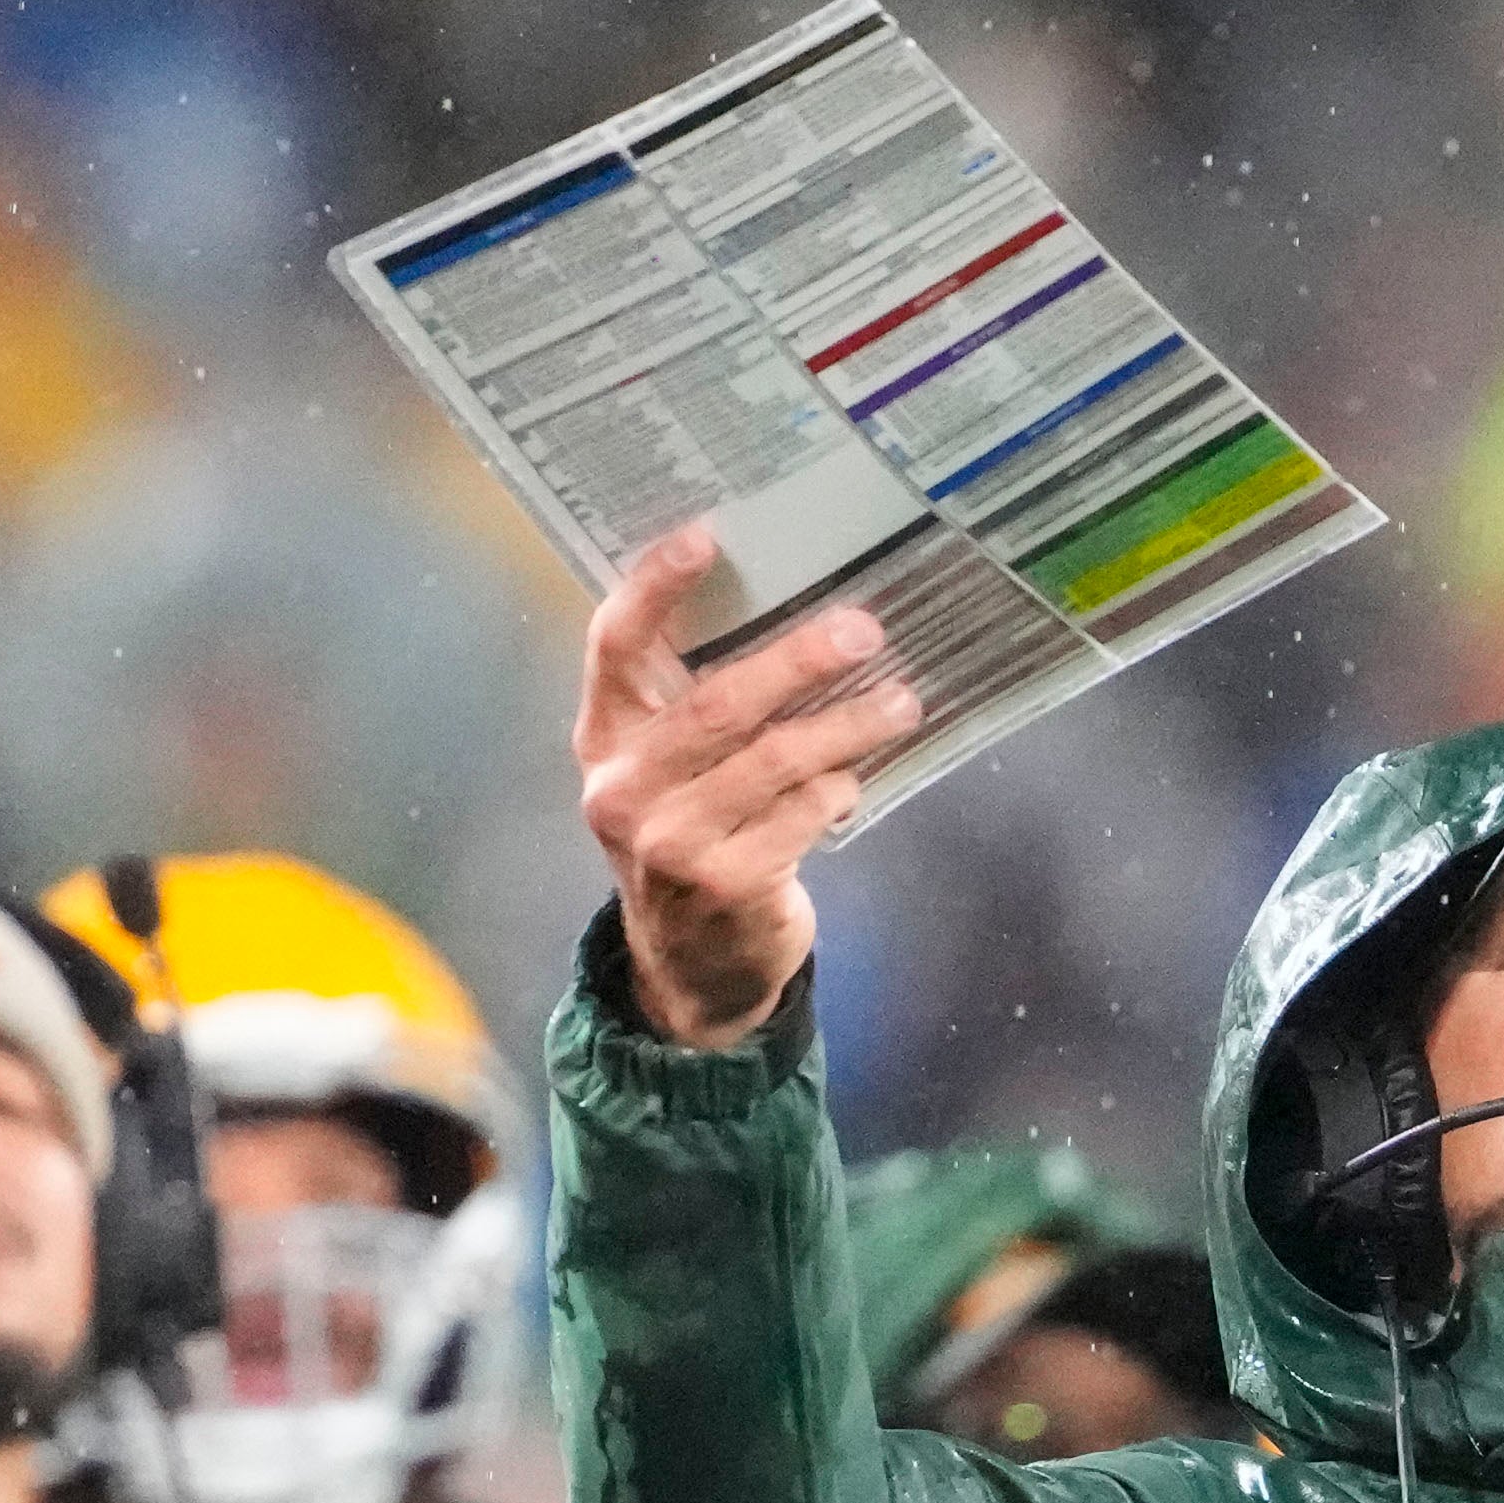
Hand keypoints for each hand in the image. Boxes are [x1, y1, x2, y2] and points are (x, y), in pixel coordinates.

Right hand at [573, 523, 921, 1047]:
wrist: (692, 965)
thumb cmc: (690, 837)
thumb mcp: (669, 772)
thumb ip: (695, 705)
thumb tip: (794, 614)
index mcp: (603, 739)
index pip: (614, 646)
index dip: (654, 588)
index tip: (707, 537)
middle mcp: (623, 788)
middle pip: (717, 702)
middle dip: (799, 660)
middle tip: (863, 630)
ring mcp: (671, 842)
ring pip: (775, 760)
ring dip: (848, 725)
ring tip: (901, 701)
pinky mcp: (726, 884)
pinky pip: (802, 816)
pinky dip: (838, 790)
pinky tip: (856, 780)